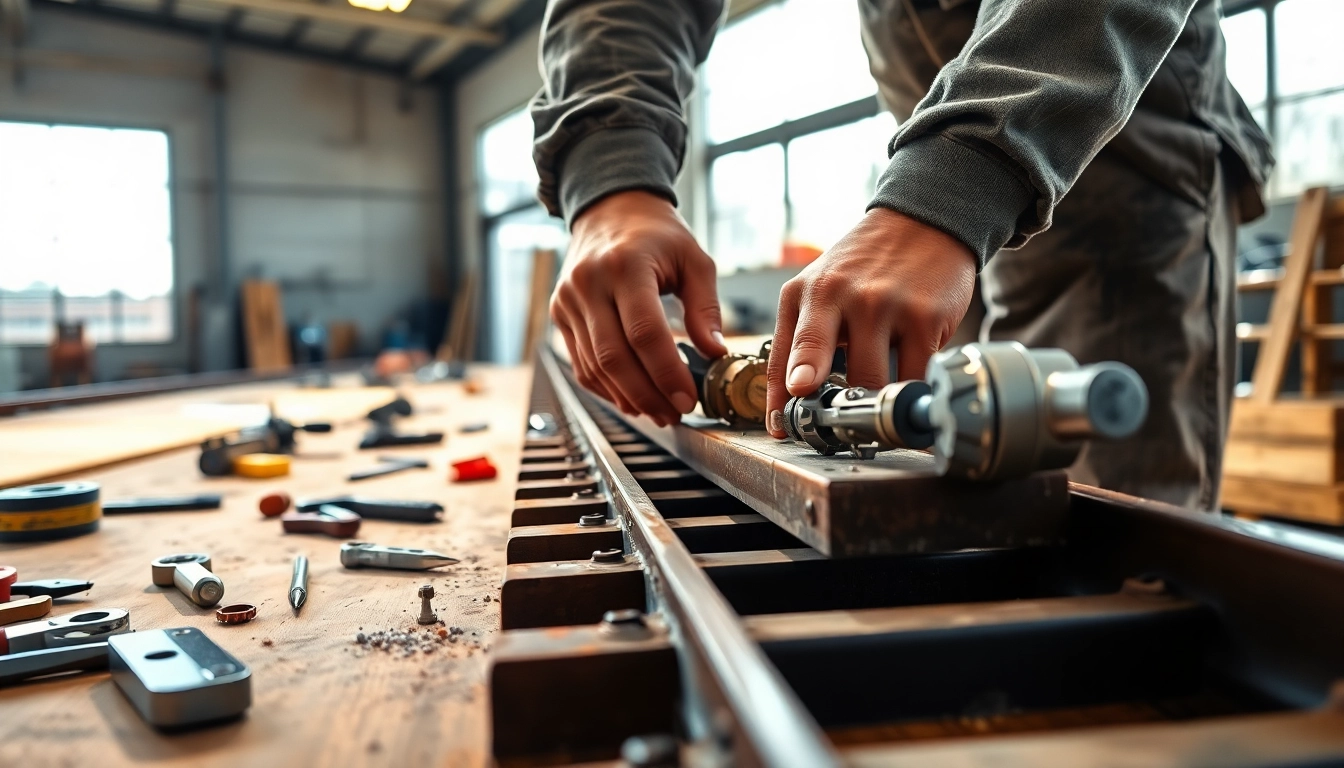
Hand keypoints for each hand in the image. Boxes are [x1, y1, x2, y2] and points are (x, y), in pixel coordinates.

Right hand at [551, 191, 727, 425]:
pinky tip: (632, 397)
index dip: (667, 373)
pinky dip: (607, 388)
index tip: (688, 398)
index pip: (644, 332)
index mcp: (625, 265)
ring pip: (594, 367)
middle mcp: (589, 283)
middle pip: (614, 357)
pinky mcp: (559, 314)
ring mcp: (568, 300)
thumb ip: (706, 307)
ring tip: (659, 411)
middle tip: (675, 413)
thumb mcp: (694, 258)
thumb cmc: (656, 233)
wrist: (609, 209)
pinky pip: (581, 363)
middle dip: (647, 394)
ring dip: (628, 397)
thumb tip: (714, 353)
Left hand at [765, 208, 975, 436]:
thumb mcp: (819, 289)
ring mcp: (884, 306)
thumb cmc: (865, 265)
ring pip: (871, 385)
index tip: (783, 430)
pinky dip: (910, 392)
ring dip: (873, 409)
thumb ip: (801, 338)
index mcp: (805, 294)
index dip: (781, 402)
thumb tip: (792, 398)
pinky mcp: (925, 316)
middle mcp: (839, 296)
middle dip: (822, 410)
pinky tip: (909, 389)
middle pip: (821, 373)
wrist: (921, 221)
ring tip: (877, 415)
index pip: (784, 358)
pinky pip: (914, 376)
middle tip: (831, 433)